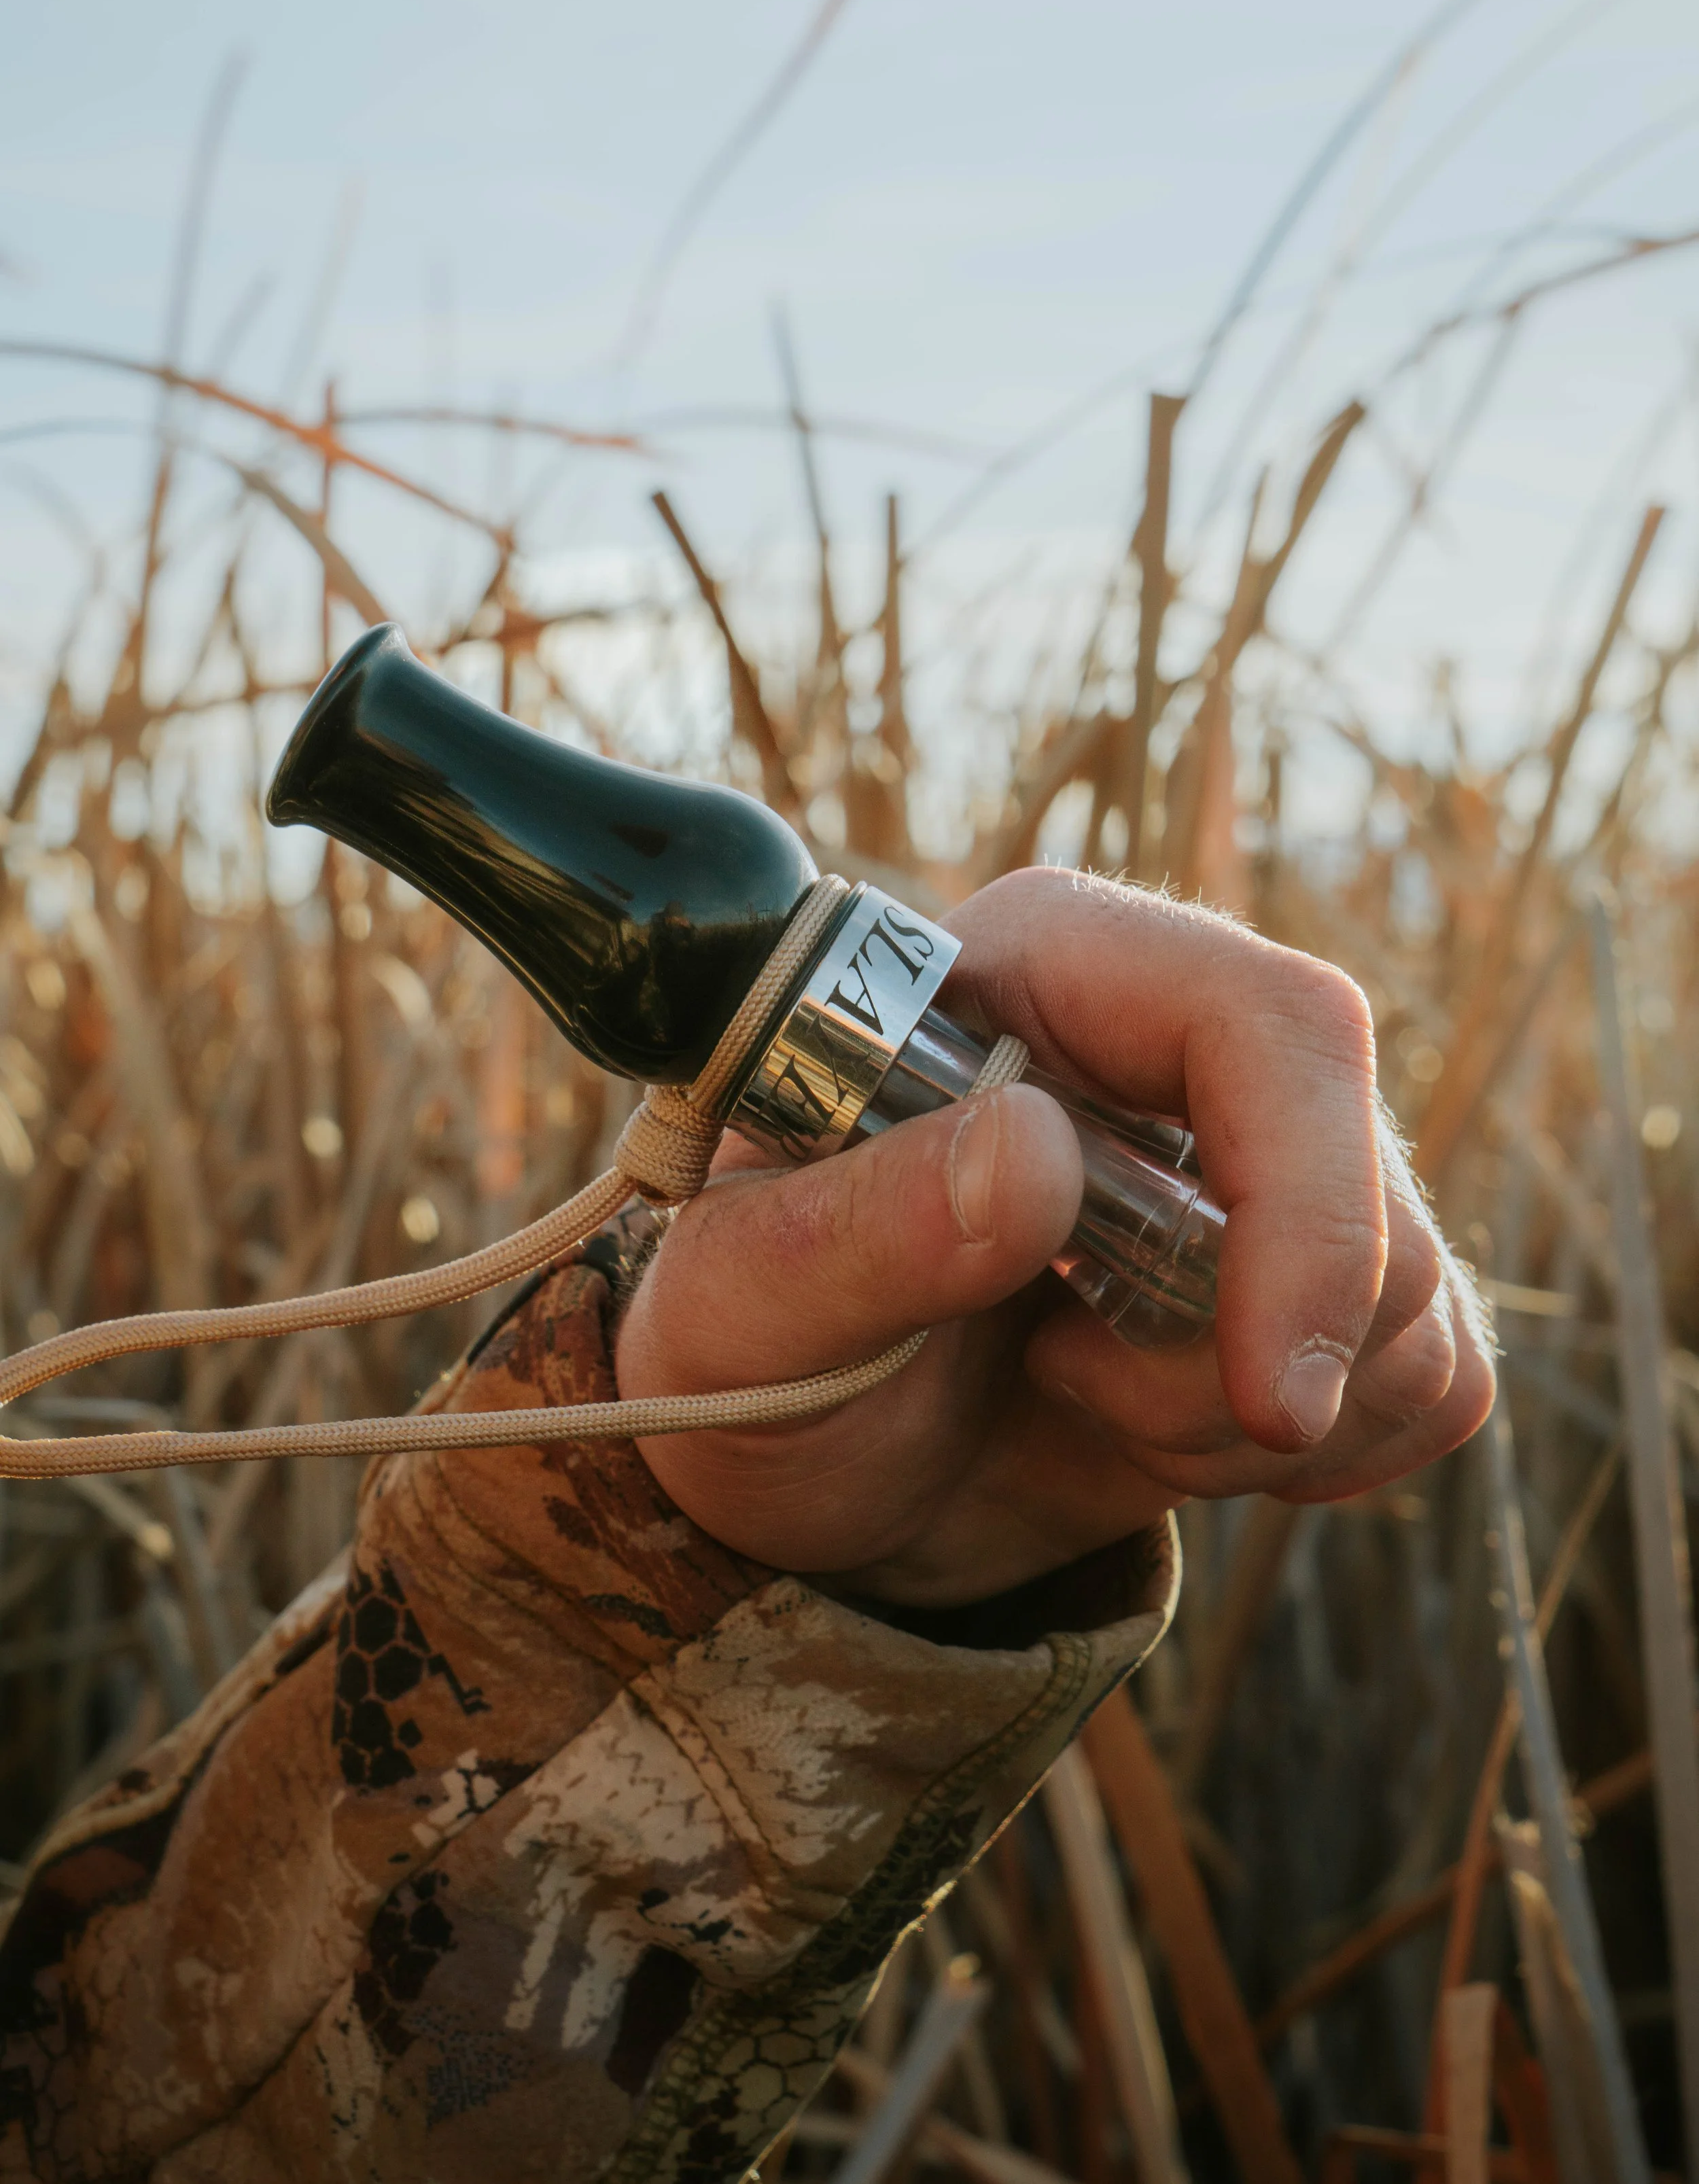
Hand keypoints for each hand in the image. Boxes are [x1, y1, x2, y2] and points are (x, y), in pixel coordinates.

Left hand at [615, 868, 1494, 1607]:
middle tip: (1071, 1391)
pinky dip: (1319, 1454)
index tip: (1264, 1393)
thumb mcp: (740, 1313)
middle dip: (1248, 1352)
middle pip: (1369, 1174)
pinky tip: (1163, 1437)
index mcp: (1043, 971)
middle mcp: (1172, 1046)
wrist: (795, 1480)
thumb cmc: (747, 1367)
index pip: (1268, 1021)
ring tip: (1082, 1400)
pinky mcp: (1305, 1285)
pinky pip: (1435, 1377)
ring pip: (1413, 1298)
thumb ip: (855, 1230)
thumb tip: (1033, 1155)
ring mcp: (1255, 1167)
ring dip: (1258, 1419)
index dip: (1304, 1201)